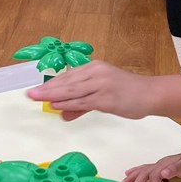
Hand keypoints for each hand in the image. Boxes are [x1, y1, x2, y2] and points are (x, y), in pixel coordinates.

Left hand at [26, 60, 156, 121]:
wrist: (150, 94)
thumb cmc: (127, 93)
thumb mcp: (102, 96)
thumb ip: (81, 106)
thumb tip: (63, 114)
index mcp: (94, 67)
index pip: (68, 76)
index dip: (51, 84)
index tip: (36, 90)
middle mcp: (96, 73)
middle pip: (67, 82)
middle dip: (47, 89)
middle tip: (30, 94)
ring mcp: (101, 85)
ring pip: (73, 91)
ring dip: (53, 96)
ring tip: (38, 99)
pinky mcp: (106, 98)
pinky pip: (83, 101)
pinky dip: (69, 104)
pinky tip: (57, 106)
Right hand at [123, 145, 180, 181]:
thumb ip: (175, 169)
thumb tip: (163, 173)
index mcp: (164, 165)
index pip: (154, 175)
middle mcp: (159, 164)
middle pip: (143, 173)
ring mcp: (159, 165)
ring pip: (141, 171)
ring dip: (131, 177)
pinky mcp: (160, 167)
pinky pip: (144, 170)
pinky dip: (135, 172)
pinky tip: (130, 173)